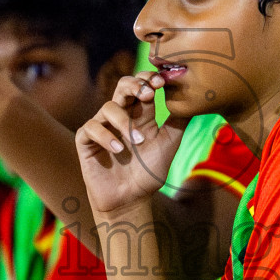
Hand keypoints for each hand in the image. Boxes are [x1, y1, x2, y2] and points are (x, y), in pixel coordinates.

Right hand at [76, 72, 188, 217]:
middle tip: (148, 94)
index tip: (161, 82)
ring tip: (138, 142)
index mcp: (140, 114)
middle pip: (122, 86)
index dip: (149, 79)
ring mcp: (103, 127)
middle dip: (135, 85)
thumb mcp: (169, 144)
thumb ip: (179, 121)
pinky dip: (105, 136)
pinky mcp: (86, 141)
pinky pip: (91, 128)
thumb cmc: (149, 172)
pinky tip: (118, 149)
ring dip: (125, 122)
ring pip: (109, 107)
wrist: (131, 200)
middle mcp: (121, 116)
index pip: (142, 86)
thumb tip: (193, 99)